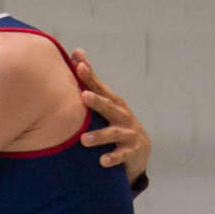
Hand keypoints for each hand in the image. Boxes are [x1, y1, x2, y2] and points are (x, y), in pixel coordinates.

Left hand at [71, 49, 149, 180]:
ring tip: (84, 140)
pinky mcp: (132, 151)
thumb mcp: (105, 103)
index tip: (78, 63)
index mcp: (112, 103)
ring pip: (113, 133)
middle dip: (97, 101)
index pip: (99, 86)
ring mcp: (128, 133)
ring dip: (99, 136)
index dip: (89, 75)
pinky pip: (122, 155)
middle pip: (109, 106)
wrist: (138, 151)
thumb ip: (89, 82)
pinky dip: (113, 158)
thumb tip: (76, 52)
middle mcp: (122, 115)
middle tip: (83, 96)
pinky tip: (103, 161)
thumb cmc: (114, 122)